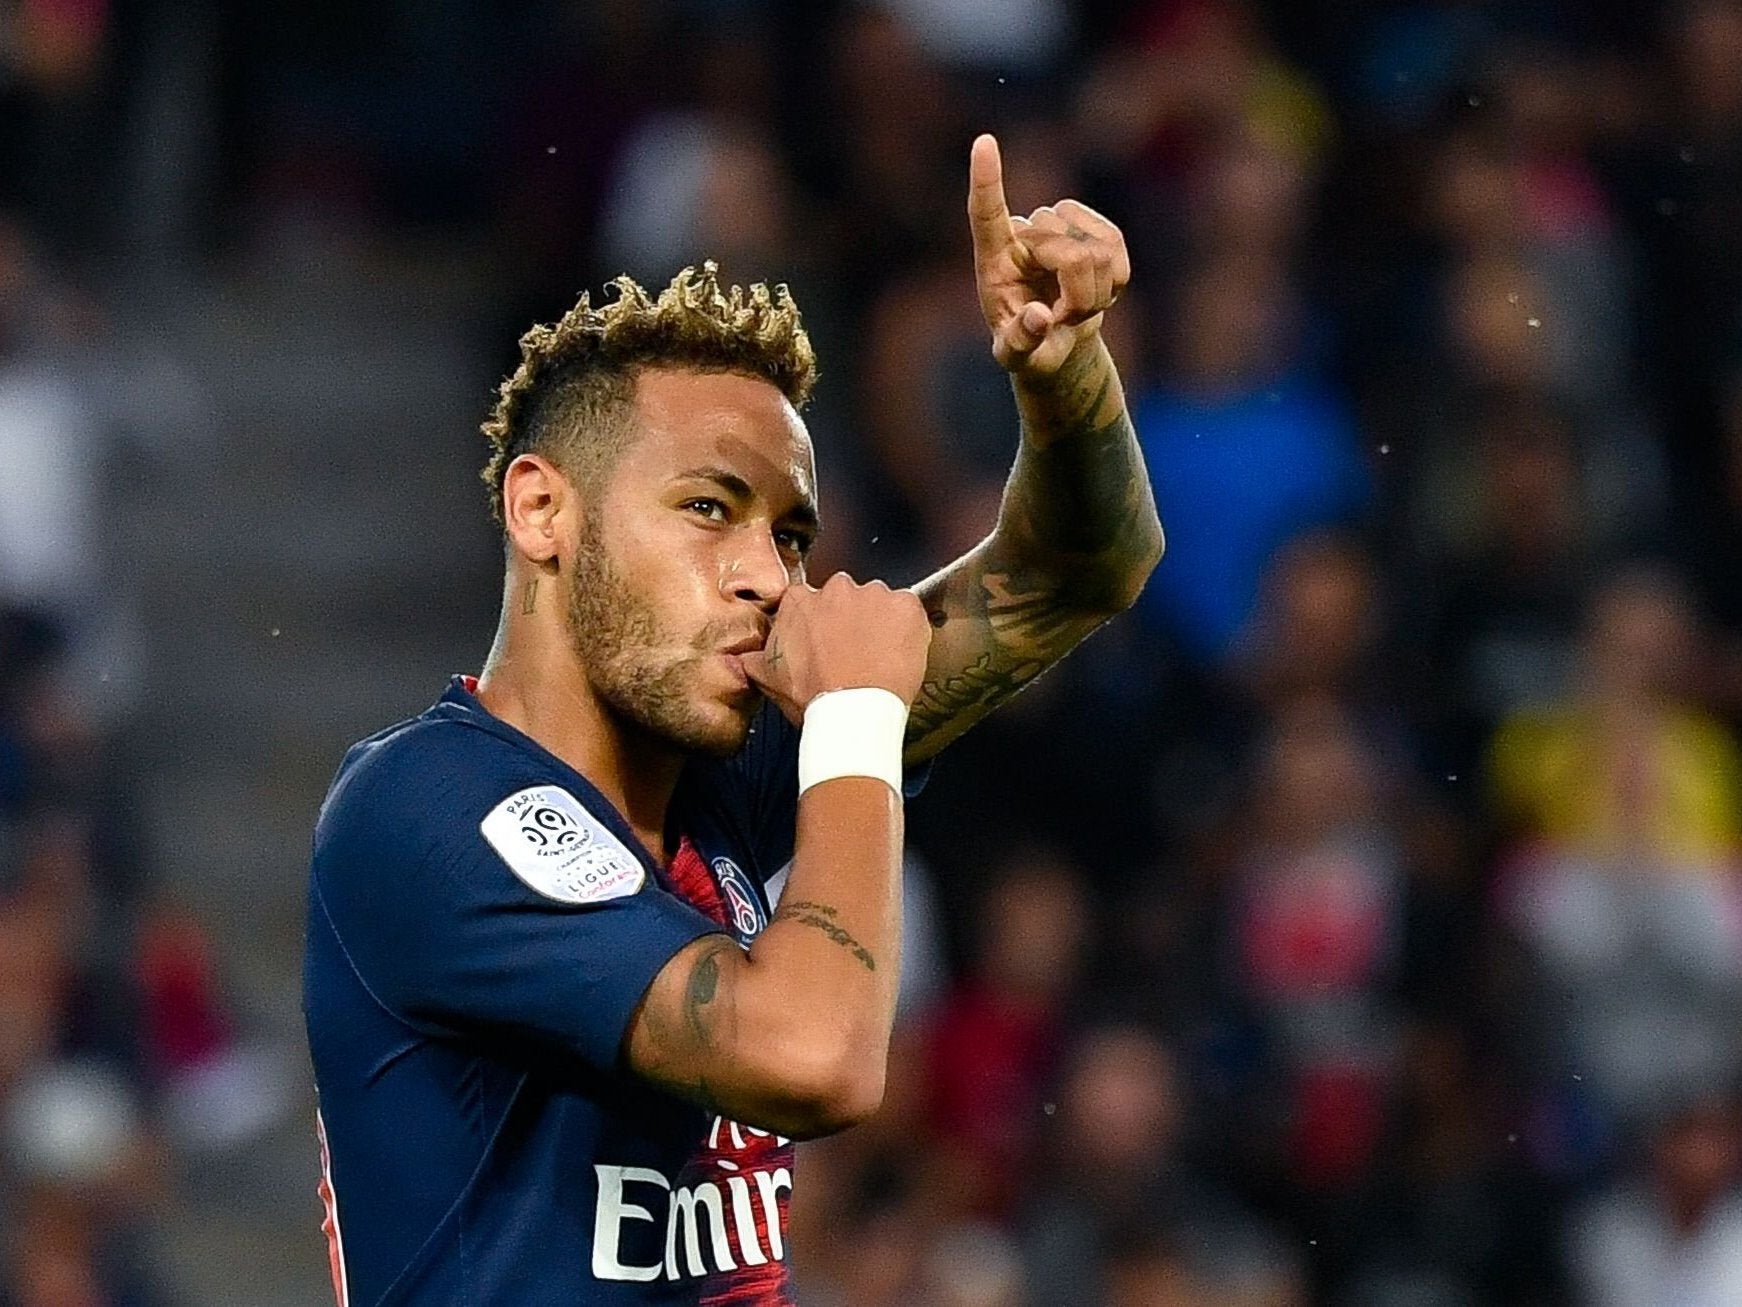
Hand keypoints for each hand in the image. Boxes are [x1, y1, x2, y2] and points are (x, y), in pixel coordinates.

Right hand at [740, 573, 932, 721]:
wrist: (854, 711)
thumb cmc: (815, 698)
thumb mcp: (771, 680)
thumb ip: (755, 661)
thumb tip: (744, 659)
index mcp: (800, 601)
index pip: (811, 602)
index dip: (821, 624)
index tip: (827, 642)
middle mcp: (836, 589)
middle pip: (846, 598)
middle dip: (851, 620)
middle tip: (855, 652)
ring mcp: (874, 594)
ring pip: (880, 603)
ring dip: (880, 624)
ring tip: (879, 658)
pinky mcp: (906, 606)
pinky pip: (909, 610)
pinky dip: (908, 628)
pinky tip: (900, 654)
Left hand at [968, 133, 1130, 375]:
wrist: (1058, 340)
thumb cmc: (1029, 348)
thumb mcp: (1017, 357)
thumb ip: (1022, 343)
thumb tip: (1039, 317)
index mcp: (994, 260)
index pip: (987, 214)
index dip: (987, 181)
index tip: (984, 143)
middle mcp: (1024, 234)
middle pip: (1065, 250)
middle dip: (1077, 297)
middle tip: (1066, 320)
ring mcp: (1059, 226)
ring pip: (1095, 250)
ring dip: (1095, 293)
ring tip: (1076, 309)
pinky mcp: (1093, 227)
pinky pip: (1116, 246)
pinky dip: (1115, 280)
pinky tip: (1099, 291)